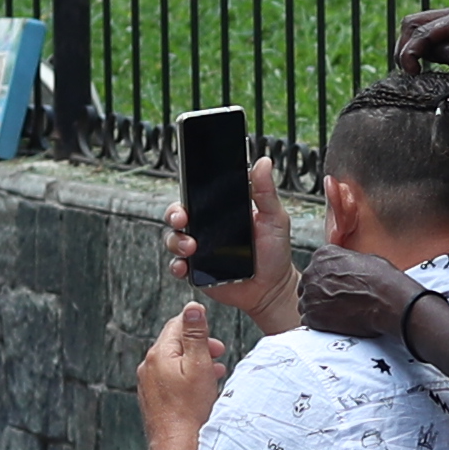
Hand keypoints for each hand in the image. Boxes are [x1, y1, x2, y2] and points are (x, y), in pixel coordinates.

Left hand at [136, 304, 230, 436]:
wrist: (177, 444)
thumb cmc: (190, 409)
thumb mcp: (199, 365)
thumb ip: (195, 334)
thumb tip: (192, 308)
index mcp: (158, 354)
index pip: (176, 324)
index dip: (198, 326)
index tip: (213, 336)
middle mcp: (148, 366)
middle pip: (174, 344)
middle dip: (198, 346)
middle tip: (218, 355)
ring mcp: (147, 384)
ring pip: (172, 363)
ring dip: (193, 363)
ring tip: (213, 374)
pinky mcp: (151, 398)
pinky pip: (168, 380)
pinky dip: (184, 378)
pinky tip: (198, 390)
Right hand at [162, 155, 299, 331]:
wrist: (273, 287)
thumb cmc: (275, 252)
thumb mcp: (274, 218)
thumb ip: (266, 192)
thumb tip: (263, 162)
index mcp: (221, 213)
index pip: (197, 197)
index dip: (188, 194)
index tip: (188, 194)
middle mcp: (206, 229)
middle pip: (178, 216)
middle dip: (174, 214)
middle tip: (183, 219)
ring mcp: (199, 251)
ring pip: (173, 239)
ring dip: (176, 241)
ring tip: (192, 247)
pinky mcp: (196, 272)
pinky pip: (177, 266)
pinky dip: (177, 266)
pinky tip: (185, 267)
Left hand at [298, 242, 419, 343]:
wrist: (388, 301)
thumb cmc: (383, 279)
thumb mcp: (364, 259)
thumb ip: (347, 262)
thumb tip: (346, 270)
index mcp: (323, 255)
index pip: (316, 268)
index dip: (326, 279)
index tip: (337, 287)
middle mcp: (311, 272)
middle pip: (308, 285)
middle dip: (319, 294)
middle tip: (336, 303)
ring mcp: (310, 295)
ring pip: (306, 304)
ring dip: (318, 309)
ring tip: (336, 315)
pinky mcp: (312, 316)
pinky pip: (308, 321)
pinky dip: (319, 324)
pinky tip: (334, 325)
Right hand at [388, 4, 448, 74]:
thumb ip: (445, 53)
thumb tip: (420, 52)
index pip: (422, 30)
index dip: (410, 52)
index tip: (411, 73)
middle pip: (412, 22)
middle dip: (404, 47)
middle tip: (408, 71)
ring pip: (413, 25)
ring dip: (407, 46)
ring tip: (411, 68)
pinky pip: (422, 31)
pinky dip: (415, 46)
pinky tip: (419, 61)